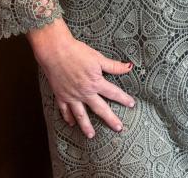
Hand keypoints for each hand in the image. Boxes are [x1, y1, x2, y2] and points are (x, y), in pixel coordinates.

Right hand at [27, 19, 134, 138]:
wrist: (55, 52)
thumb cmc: (78, 52)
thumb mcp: (98, 58)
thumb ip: (114, 66)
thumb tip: (129, 67)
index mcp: (96, 83)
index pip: (113, 93)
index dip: (124, 99)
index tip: (132, 105)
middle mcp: (84, 93)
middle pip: (100, 109)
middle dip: (110, 119)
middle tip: (118, 128)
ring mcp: (72, 96)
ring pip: (81, 115)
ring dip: (86, 126)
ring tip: (91, 135)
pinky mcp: (61, 96)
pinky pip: (65, 110)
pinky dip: (68, 118)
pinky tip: (71, 124)